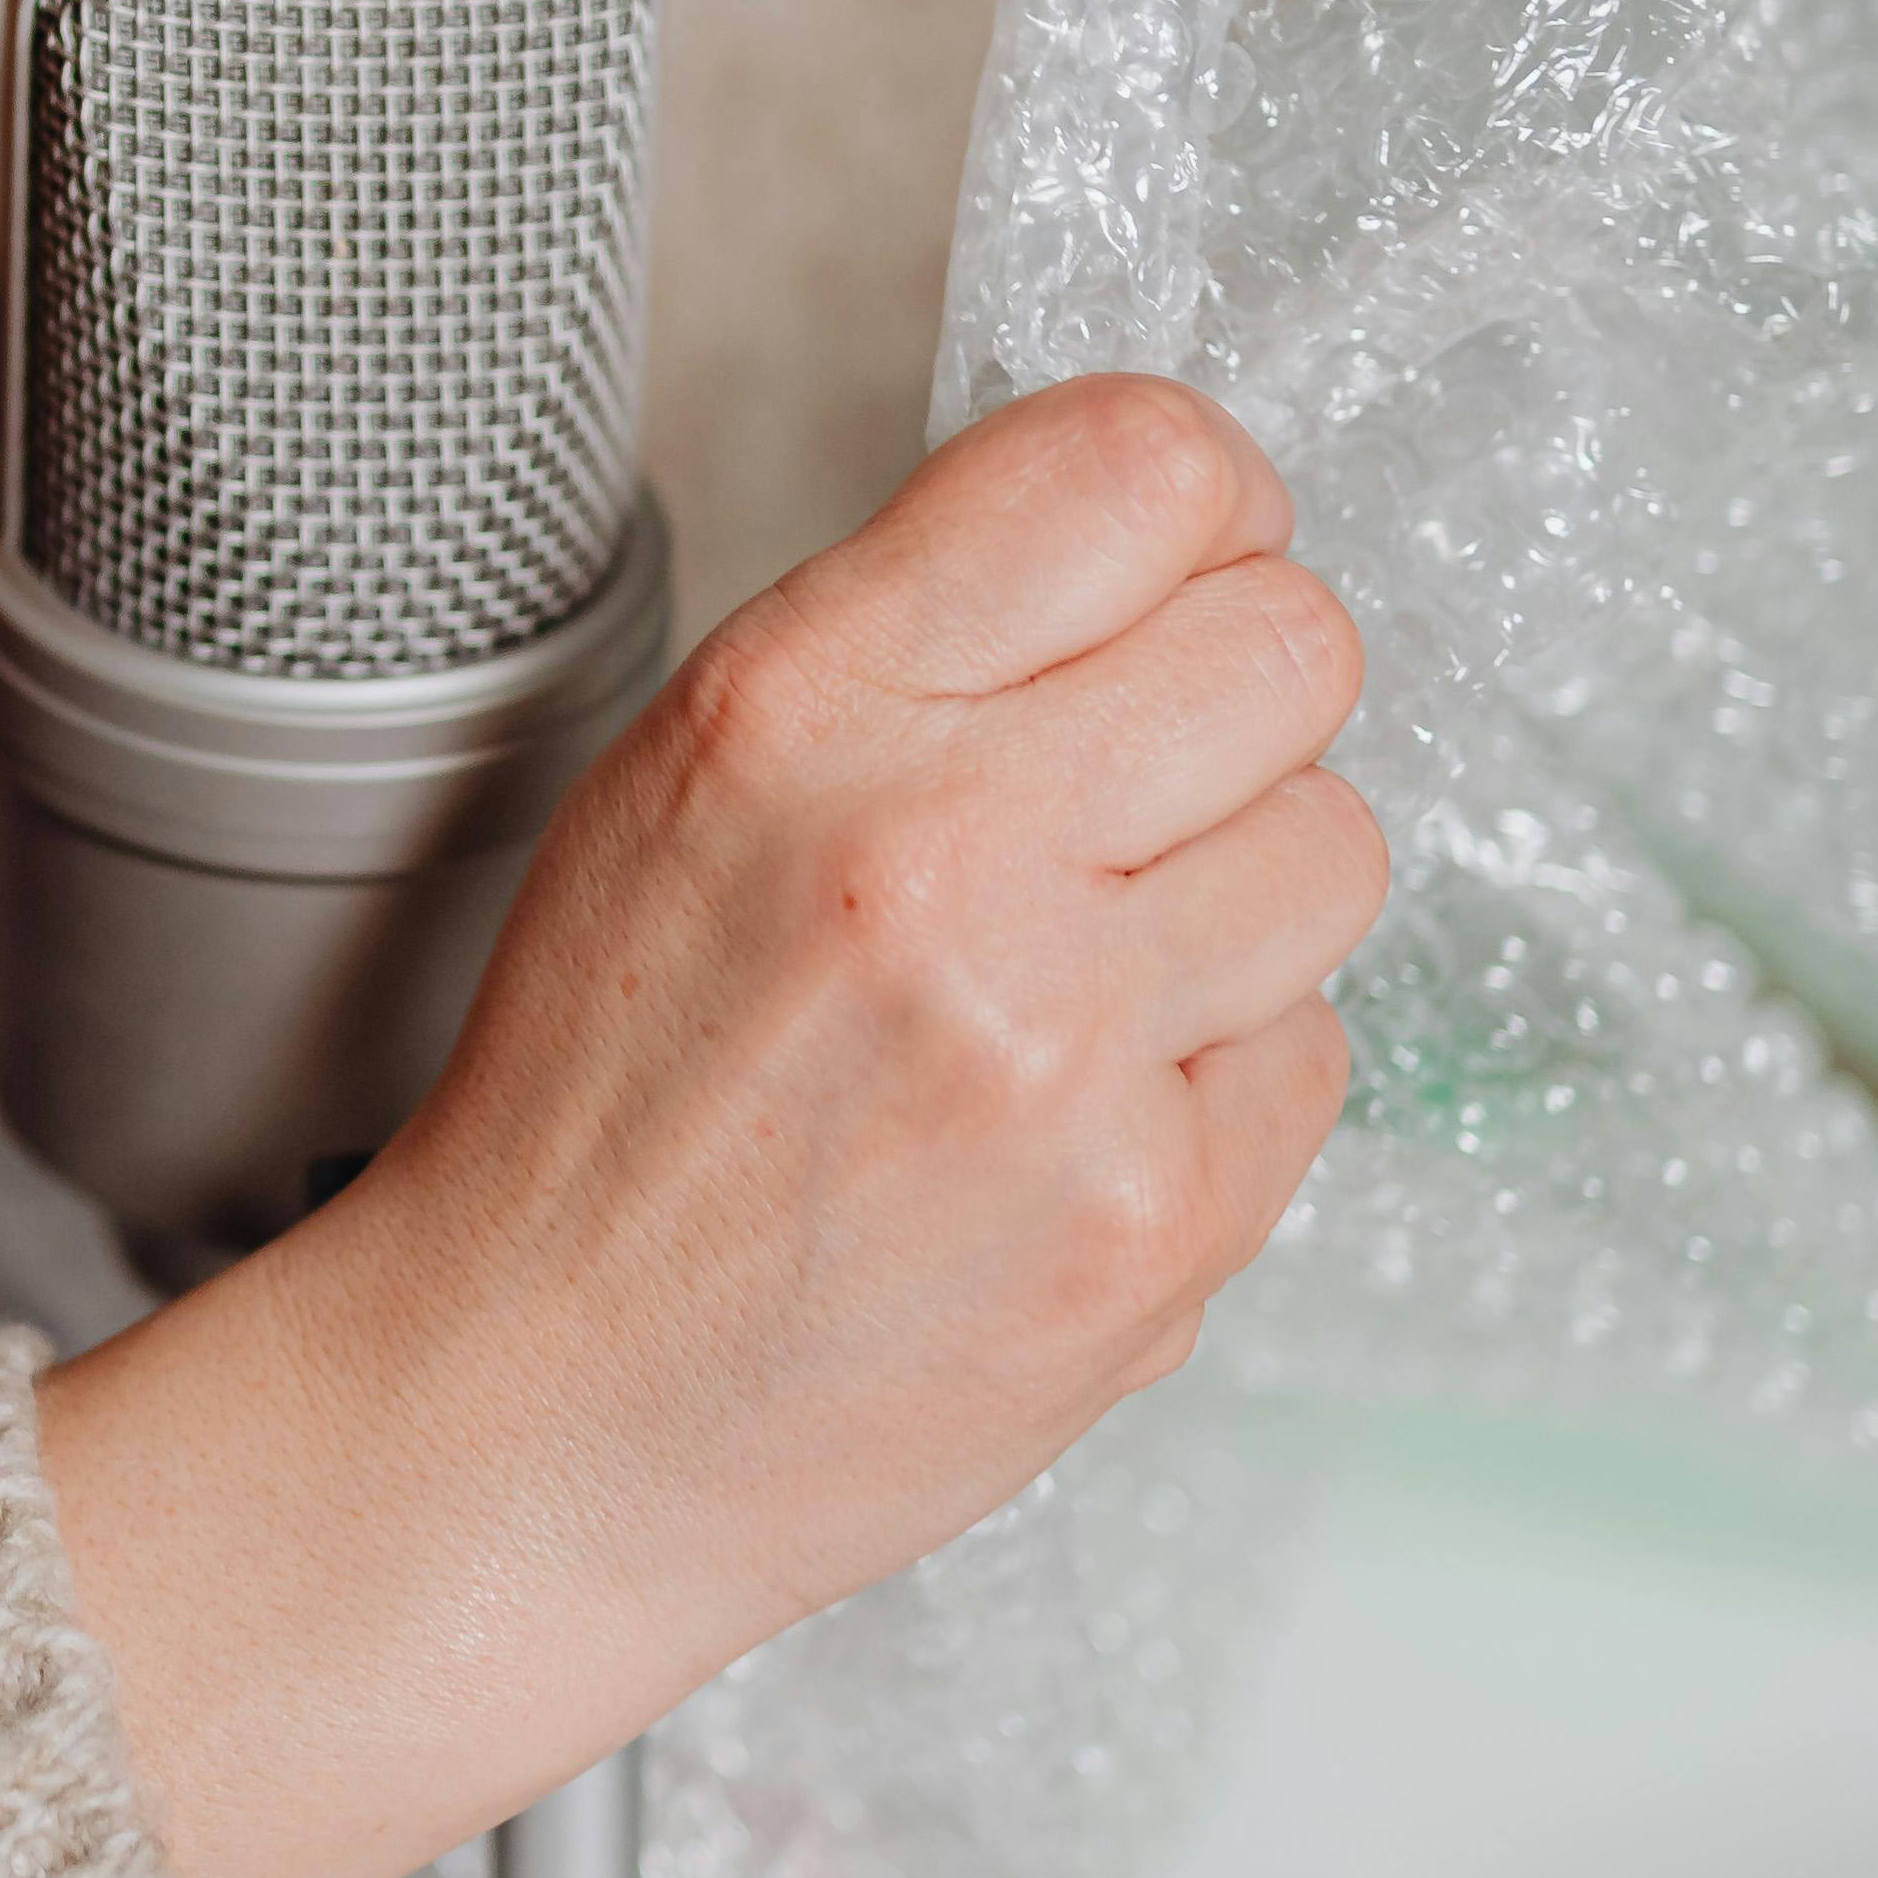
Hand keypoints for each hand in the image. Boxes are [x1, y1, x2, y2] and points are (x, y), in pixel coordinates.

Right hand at [39, 379, 1383, 1877]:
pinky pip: (1315, 1053)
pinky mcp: (1154, 1224)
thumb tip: (1164, 532)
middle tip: (1133, 793)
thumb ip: (913, 641)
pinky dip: (1217, 1083)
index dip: (1201, 504)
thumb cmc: (608, 1100)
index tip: (1180, 564)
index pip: (1140, 466)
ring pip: (1337, 847)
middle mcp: (940, 857)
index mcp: (802, 711)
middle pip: (1294, 643)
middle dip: (1233, 704)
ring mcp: (1064, 1052)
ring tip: (1081, 980)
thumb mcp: (681, 778)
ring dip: (1236, 899)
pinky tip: (1074, 1124)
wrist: (541, 1411)